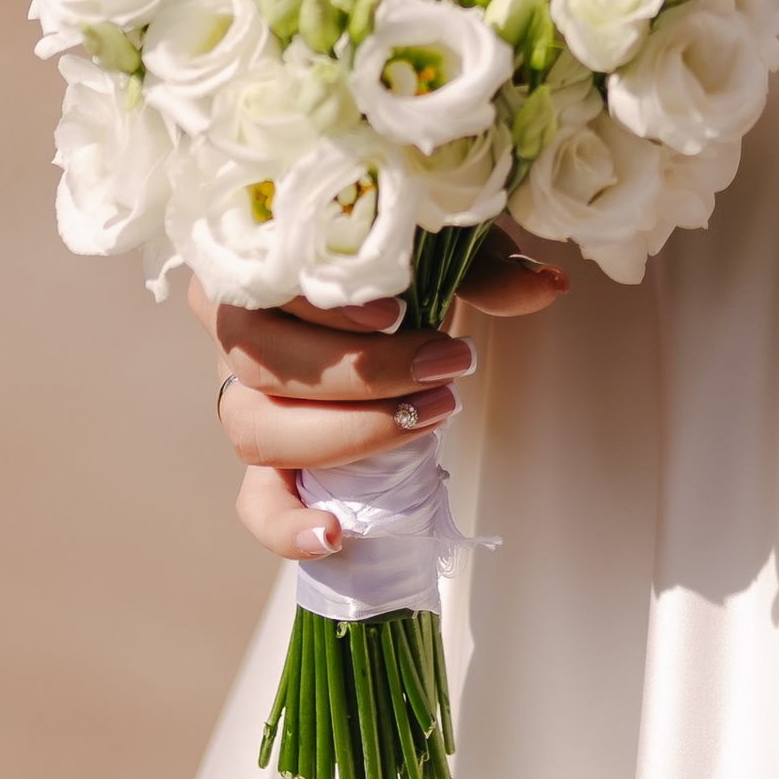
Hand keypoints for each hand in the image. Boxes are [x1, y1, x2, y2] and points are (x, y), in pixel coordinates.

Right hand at [197, 236, 567, 564]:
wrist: (398, 297)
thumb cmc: (408, 258)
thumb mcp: (447, 245)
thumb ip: (486, 266)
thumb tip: (544, 288)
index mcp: (261, 256)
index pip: (268, 280)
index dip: (326, 302)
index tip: (396, 311)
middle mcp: (234, 327)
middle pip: (265, 362)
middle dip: (363, 373)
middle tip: (446, 364)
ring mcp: (241, 396)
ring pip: (259, 429)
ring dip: (348, 434)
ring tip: (430, 417)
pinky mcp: (263, 458)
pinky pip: (255, 502)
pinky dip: (286, 525)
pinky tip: (333, 533)